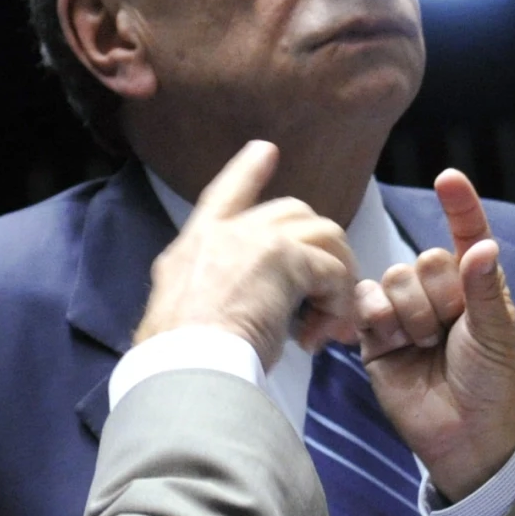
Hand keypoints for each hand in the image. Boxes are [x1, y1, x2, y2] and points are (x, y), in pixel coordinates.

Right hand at [135, 140, 360, 367]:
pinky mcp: (286, 258)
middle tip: (326, 299)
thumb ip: (206, 296)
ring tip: (331, 321)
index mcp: (195, 244)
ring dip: (338, 277)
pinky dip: (338, 305)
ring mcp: (257, 239)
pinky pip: (333, 273)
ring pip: (324, 234)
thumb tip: (232, 311)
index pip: (225, 192)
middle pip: (293, 211)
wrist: (185, 365)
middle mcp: (226, 231)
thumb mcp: (176, 312)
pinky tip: (323, 336)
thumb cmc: (178, 357)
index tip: (267, 150)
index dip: (247, 169)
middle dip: (319, 248)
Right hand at [353, 168, 514, 500]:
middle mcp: (440, 292)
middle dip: (436, 296)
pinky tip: (392, 341)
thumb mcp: (497, 336)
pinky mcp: (376, 333)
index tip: (448, 179)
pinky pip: (366, 302)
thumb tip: (483, 246)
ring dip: (410, 314)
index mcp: (477, 285)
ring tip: (424, 346)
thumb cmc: (492, 384)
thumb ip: (485, 290)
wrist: (462, 436)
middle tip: (447, 333)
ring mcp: (406, 311)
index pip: (468, 234)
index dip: (459, 206)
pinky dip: (377, 317)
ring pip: (394, 278)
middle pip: (424, 259)